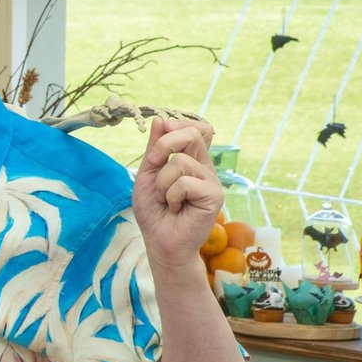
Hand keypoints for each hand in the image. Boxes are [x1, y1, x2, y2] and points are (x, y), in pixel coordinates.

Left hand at [132, 117, 222, 266]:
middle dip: (165, 145)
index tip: (159, 141)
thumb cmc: (154, 211)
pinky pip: (184, 183)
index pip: (197, 128)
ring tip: (167, 201)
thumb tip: (160, 119)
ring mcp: (212, 181)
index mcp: (192, 160)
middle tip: (154, 167)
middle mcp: (205, 168)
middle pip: (193, 133)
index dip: (178, 125)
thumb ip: (155, 149)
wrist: (160, 243)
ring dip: (162, 183)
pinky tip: (176, 209)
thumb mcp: (147, 175)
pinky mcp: (214, 196)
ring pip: (181, 162)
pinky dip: (171, 196)